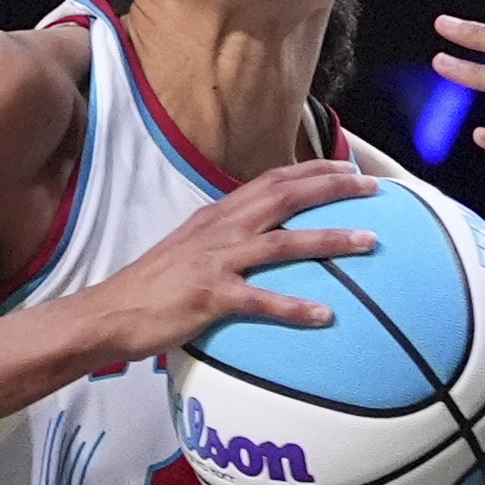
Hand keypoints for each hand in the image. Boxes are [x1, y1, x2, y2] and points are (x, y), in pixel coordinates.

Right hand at [81, 161, 373, 360]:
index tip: (349, 167)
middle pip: (285, 196)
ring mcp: (215, 261)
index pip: (273, 180)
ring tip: (369, 243)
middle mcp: (221, 229)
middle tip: (374, 188)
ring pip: (284, 243)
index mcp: (217, 215)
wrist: (109, 312)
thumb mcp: (190, 247)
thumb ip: (224, 238)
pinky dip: (294, 307)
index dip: (313, 170)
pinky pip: (260, 301)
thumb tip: (259, 238)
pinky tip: (325, 316)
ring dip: (330, 239)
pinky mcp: (209, 297)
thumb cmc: (152, 287)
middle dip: (333, 188)